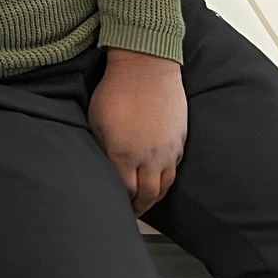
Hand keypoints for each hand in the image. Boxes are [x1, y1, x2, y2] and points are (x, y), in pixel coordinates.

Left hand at [88, 49, 186, 213]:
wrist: (146, 67)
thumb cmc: (116, 90)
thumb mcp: (96, 122)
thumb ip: (101, 149)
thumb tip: (103, 168)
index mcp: (124, 155)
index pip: (125, 191)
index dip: (121, 202)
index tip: (117, 206)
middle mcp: (150, 157)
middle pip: (148, 194)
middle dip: (140, 206)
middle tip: (133, 211)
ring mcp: (168, 149)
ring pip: (165, 184)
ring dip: (155, 195)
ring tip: (146, 199)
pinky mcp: (180, 139)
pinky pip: (175, 167)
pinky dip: (166, 177)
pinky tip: (159, 177)